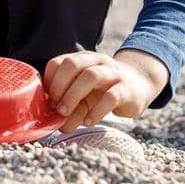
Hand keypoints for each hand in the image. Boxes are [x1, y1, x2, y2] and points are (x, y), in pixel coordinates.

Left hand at [42, 49, 166, 132]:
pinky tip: (88, 122)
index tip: (45, 100)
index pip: (59, 62)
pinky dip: (96, 111)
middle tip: (54, 107)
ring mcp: (113, 73)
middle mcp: (96, 61)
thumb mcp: (84, 95)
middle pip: (73, 64)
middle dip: (59, 86)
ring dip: (73, 96)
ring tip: (64, 113)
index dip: (49, 81)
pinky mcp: (126, 89)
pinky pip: (111, 97)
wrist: (139, 85)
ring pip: (91, 76)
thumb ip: (69, 105)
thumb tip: (54, 124)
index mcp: (82, 59)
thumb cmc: (104, 90)